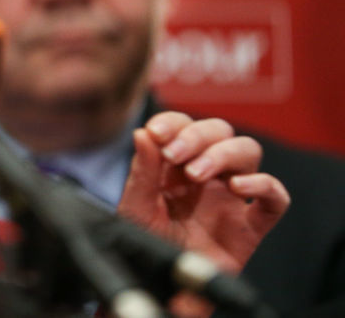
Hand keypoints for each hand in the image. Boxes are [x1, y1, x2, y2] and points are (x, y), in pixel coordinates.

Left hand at [117, 111, 289, 273]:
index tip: (157, 132)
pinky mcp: (251, 226)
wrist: (160, 287)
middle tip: (174, 154)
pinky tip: (238, 187)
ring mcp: (230, 198)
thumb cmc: (145, 247)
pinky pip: (275, 199)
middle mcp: (206, 175)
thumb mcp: (135, 209)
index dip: (173, 122)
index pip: (183, 126)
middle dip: (196, 135)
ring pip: (247, 151)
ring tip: (197, 173)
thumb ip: (141, 173)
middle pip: (218, 131)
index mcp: (175, 166)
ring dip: (223, 153)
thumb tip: (142, 133)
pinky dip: (264, 185)